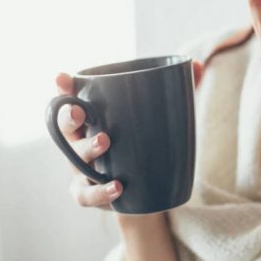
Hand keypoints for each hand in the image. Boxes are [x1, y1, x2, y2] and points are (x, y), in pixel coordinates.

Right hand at [53, 59, 205, 210]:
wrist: (142, 190)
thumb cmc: (142, 144)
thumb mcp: (155, 120)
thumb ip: (177, 92)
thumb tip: (199, 65)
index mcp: (91, 118)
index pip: (70, 98)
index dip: (62, 88)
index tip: (61, 77)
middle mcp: (78, 141)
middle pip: (63, 127)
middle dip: (68, 117)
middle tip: (82, 112)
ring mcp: (80, 169)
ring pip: (74, 160)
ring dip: (86, 150)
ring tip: (105, 142)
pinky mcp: (89, 194)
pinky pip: (87, 195)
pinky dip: (100, 191)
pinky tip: (117, 186)